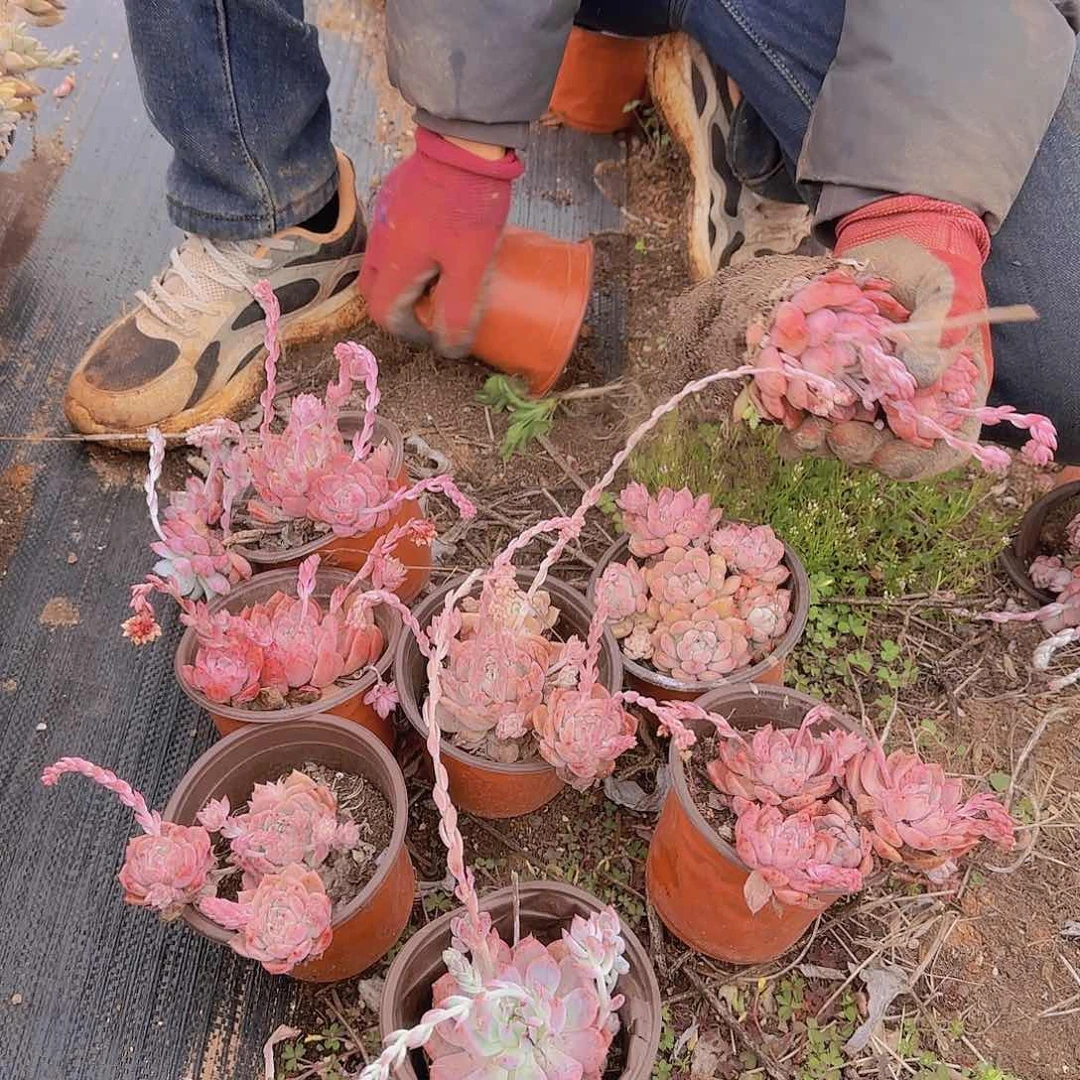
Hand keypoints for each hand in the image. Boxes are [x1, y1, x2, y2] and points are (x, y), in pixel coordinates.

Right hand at [359, 128, 522, 356]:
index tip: (434, 333)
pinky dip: (407, 254)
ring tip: (439, 281)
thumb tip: (450, 348)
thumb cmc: (469, 206)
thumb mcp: (471, 266)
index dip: (408, 332)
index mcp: (392, 263)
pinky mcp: (394, 196)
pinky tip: (438, 246)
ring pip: (381, 262)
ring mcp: (383, 216)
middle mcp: (379, 241)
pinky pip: (392, 237)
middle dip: (397, 308)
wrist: (466, 142)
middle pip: (375, 289)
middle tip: (430, 312)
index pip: (383, 313)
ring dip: (402, 280)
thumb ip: (458, 310)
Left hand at [782, 196, 993, 479]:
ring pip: (838, 439)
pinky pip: (807, 412)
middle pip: (878, 454)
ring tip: (799, 428)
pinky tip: (777, 409)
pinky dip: (790, 415)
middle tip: (830, 435)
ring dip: (816, 440)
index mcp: (944, 398)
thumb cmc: (933, 267)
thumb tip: (921, 374)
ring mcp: (862, 401)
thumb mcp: (946, 289)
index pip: (932, 452)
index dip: (909, 462)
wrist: (893, 245)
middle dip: (852, 451)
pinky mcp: (827, 385)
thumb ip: (940, 330)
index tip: (885, 457)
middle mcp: (902, 409)